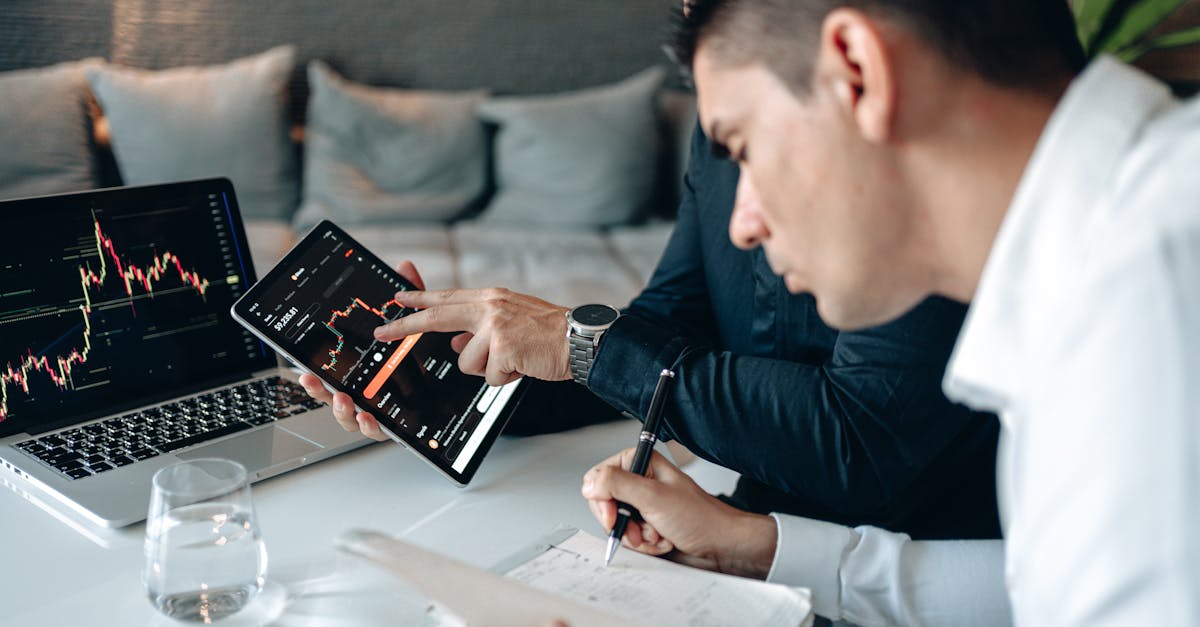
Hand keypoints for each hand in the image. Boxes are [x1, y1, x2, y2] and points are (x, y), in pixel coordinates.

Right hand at [297, 260, 426, 441]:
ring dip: (343, 412)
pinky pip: (382, 432)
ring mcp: (382, 414)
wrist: (459, 389)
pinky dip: (371, 426)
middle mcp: (369, 396)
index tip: (304, 370)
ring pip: (352, 421)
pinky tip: (369, 418)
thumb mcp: (420, 325)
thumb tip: (404, 267)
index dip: (317, 376)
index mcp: (366, 373)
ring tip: (345, 401)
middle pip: (335, 399)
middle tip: (314, 382)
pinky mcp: (400, 427)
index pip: (334, 376)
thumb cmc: (429, 357)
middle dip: (321, 393)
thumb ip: (411, 299)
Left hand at [374, 287, 571, 385]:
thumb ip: (482, 330)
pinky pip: (489, 376)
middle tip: (382, 332)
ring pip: (466, 362)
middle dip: (405, 326)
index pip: (447, 296)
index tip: (397, 298)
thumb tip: (457, 343)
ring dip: (489, 370)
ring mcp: (495, 326)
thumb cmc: (550, 334)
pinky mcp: (503, 347)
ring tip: (515, 360)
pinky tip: (523, 366)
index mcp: (491, 298)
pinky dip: (506, 378)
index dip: (419, 298)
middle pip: (437, 318)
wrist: (581, 341)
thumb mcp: (512, 323)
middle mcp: (490, 306)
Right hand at [581, 449, 777, 578]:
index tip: (616, 515)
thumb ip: (617, 485)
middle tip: (641, 528)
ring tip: (659, 534)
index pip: (598, 478)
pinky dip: (646, 544)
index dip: (603, 500)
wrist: (721, 545)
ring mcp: (643, 504)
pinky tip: (664, 540)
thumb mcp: (654, 497)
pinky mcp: (647, 524)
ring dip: (638, 536)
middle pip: (604, 504)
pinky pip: (630, 538)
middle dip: (624, 523)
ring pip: (617, 525)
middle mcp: (640, 481)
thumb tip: (589, 483)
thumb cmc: (700, 517)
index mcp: (640, 463)